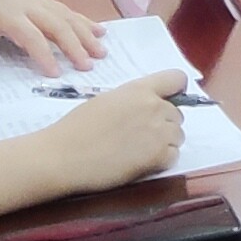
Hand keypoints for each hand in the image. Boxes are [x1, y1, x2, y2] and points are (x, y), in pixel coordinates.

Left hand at [0, 0, 106, 78]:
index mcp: (7, 14)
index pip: (30, 36)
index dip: (43, 54)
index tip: (55, 74)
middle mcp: (27, 5)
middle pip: (56, 25)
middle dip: (74, 45)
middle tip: (88, 66)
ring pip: (66, 16)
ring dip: (85, 34)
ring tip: (102, 52)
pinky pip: (66, 10)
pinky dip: (83, 21)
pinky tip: (99, 31)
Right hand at [36, 73, 186, 195]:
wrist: (63, 156)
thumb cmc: (76, 129)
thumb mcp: (107, 101)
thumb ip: (133, 100)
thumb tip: (146, 106)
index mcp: (139, 90)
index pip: (177, 79)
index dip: (176, 91)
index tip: (168, 101)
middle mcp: (154, 107)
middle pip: (177, 114)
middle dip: (164, 124)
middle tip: (139, 135)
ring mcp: (159, 132)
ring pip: (178, 136)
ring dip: (164, 143)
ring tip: (137, 150)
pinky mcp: (158, 156)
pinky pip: (173, 156)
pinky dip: (161, 161)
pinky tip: (139, 162)